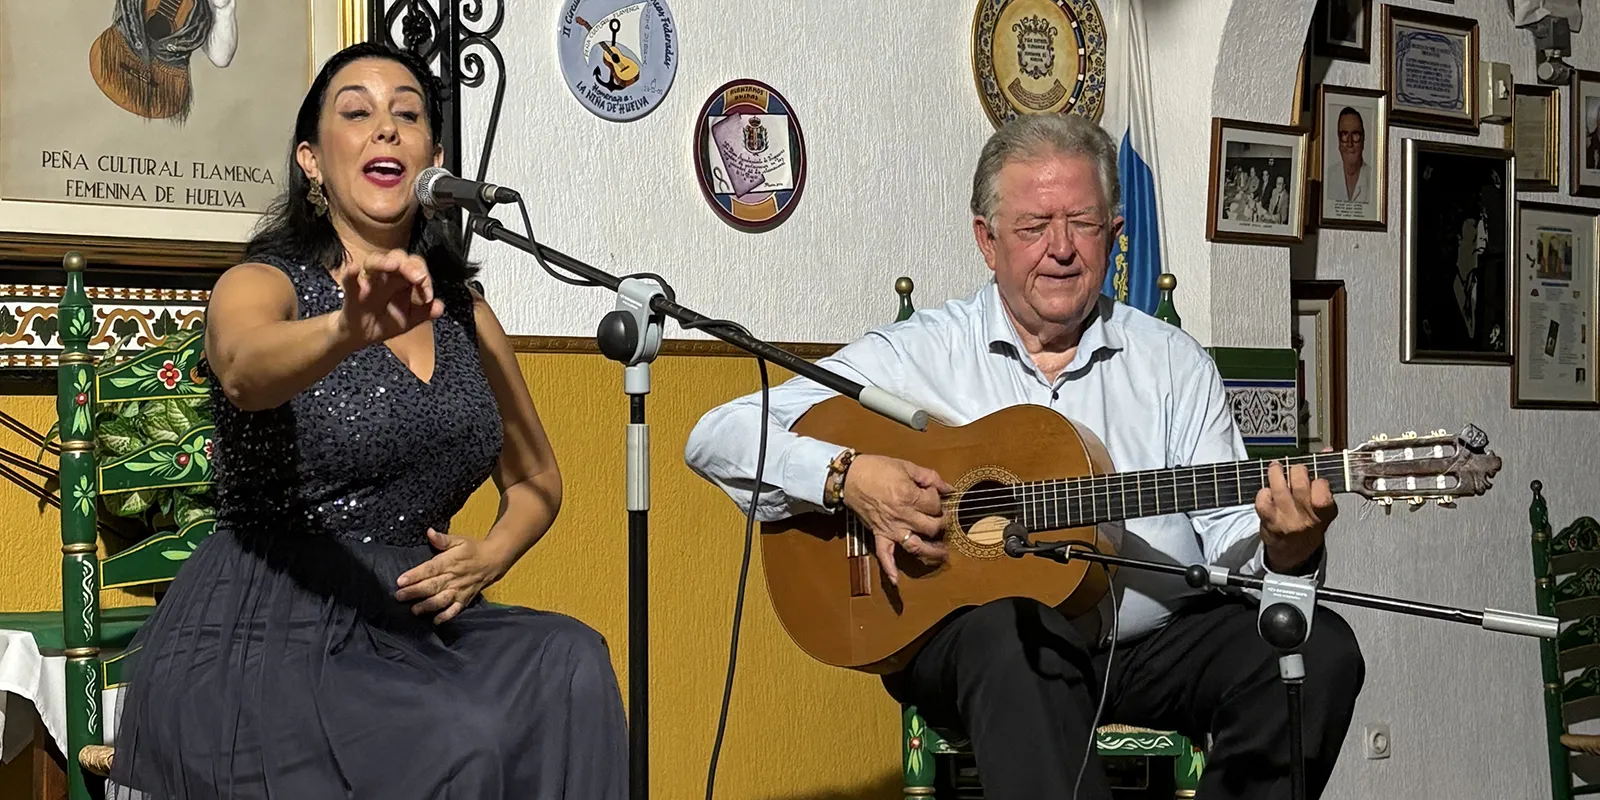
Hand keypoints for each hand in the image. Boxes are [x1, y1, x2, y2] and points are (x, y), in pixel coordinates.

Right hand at [335, 249, 442, 347]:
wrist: (362, 337)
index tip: (428, 295)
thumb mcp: (409, 319)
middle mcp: (386, 276)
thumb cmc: (386, 321)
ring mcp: (368, 281)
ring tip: (393, 265)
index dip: (424, 276)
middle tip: (417, 277)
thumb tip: (440, 307)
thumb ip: (425, 313)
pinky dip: (350, 274)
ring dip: (384, 262)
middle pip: (397, 257)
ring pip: (374, 262)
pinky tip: (353, 269)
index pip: (415, 266)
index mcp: (402, 280)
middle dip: (409, 265)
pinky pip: (349, 280)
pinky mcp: (352, 292)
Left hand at [395, 529, 511, 623]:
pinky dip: (446, 616)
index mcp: (450, 561)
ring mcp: (460, 590)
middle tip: (399, 596)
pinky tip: (435, 621)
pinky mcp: (465, 599)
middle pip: (432, 586)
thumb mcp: (459, 540)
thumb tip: (429, 532)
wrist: (494, 560)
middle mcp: (454, 577)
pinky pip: (455, 610)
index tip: (401, 580)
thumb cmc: (473, 549)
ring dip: (427, 606)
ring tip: (414, 610)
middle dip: (415, 592)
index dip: (415, 575)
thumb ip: (443, 539)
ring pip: (442, 600)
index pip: (430, 569)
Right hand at [840, 454, 952, 585]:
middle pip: (932, 526)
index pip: (935, 504)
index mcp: (909, 497)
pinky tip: (896, 581)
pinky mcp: (879, 534)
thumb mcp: (906, 466)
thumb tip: (949, 488)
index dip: (938, 498)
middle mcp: (903, 516)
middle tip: (941, 519)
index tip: (933, 494)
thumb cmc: (877, 468)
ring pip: (916, 546)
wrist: (849, 476)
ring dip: (931, 553)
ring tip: (943, 556)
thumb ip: (930, 477)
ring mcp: (891, 528)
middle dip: (941, 523)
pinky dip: (889, 569)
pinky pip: (884, 555)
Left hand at [1254, 456, 1337, 573]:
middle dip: (1296, 470)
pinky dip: (1263, 491)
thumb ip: (1326, 479)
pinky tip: (1267, 491)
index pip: (1323, 494)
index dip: (1319, 481)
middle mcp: (1305, 519)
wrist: (1293, 552)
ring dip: (1276, 472)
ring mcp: (1286, 520)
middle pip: (1299, 486)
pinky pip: (1263, 500)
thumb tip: (1326, 451)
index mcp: (1324, 514)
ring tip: (1276, 467)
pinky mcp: (1269, 521)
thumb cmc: (1310, 524)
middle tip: (1295, 469)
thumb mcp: (1325, 506)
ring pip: (1279, 489)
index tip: (1316, 476)